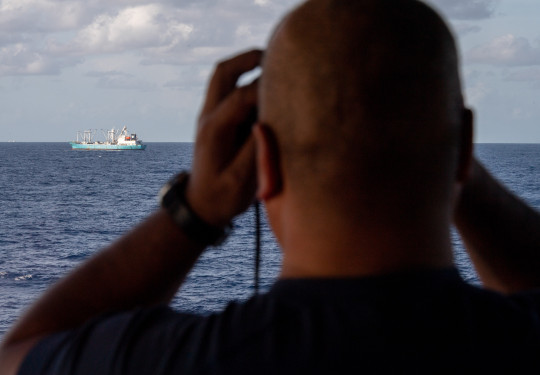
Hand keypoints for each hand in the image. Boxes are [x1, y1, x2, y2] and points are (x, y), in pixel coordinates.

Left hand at [187, 49, 262, 226]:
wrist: (201, 206)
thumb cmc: (221, 198)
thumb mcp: (239, 182)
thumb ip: (255, 151)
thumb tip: (269, 123)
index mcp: (213, 130)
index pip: (240, 95)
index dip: (266, 88)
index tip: (290, 89)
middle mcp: (208, 116)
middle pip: (224, 72)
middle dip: (250, 59)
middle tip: (278, 57)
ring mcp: (211, 115)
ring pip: (225, 75)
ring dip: (247, 65)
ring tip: (276, 65)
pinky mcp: (218, 119)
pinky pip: (231, 88)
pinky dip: (249, 80)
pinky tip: (271, 89)